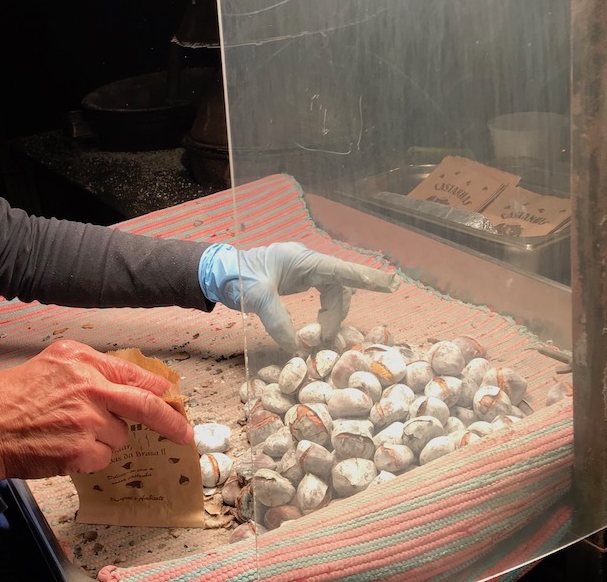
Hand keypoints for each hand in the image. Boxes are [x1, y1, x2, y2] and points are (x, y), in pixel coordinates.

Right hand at [0, 340, 192, 482]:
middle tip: (185, 433)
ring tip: (69, 433)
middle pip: (146, 404)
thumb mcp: (51, 363)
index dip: (158, 388)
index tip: (172, 396)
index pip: (133, 374)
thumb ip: (88, 369)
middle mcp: (90, 386)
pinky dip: (90, 457)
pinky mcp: (82, 450)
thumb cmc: (9, 397)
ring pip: (119, 435)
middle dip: (171, 420)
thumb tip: (125, 384)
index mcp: (82, 360)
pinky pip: (103, 457)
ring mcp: (88, 419)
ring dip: (104, 439)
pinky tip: (64, 449)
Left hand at [199, 241, 398, 350]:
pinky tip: (320, 326)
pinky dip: (324, 311)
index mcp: (301, 259)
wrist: (216, 271)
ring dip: (332, 314)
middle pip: (338, 285)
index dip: (366, 278)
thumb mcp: (256, 298)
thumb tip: (296, 346)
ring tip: (320, 337)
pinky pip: (321, 293)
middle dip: (339, 312)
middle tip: (329, 338)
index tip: (390, 284)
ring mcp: (301, 269)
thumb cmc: (235, 277)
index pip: (340, 269)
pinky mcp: (295, 279)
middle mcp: (305, 261)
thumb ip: (277, 319)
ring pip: (332, 291)